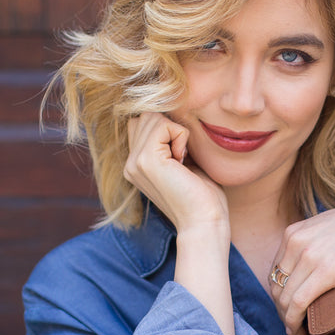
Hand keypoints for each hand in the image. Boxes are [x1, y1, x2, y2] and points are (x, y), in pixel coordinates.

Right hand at [123, 113, 227, 234]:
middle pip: (146, 116)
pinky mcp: (146, 160)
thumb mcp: (183, 162)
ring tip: (183, 160)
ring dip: (176, 133)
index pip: (142, 123)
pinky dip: (181, 136)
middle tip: (183, 158)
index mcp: (136, 164)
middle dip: (170, 128)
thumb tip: (172, 113)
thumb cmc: (202, 194)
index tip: (182, 156)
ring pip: (153, 116)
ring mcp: (135, 162)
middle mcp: (130, 163)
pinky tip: (183, 161)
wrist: (205, 221)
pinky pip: (164, 124)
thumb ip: (169, 141)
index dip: (166, 130)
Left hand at [268, 194, 334, 334]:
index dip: (279, 295)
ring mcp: (308, 257)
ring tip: (297, 333)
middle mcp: (295, 242)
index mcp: (294, 232)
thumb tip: (312, 259)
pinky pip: (297, 305)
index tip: (289, 309)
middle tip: (292, 326)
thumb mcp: (330, 225)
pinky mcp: (325, 273)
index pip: (275, 272)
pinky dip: (294, 323)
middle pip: (276, 287)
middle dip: (281, 311)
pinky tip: (301, 334)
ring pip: (284, 299)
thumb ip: (314, 239)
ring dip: (287, 321)